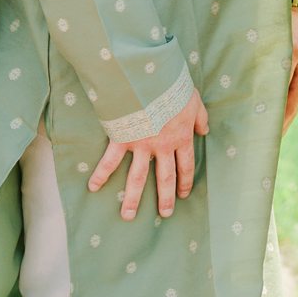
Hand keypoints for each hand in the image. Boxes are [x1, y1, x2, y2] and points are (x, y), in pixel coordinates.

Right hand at [89, 90, 208, 220]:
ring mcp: (142, 145)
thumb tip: (205, 131)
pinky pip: (110, 160)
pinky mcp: (123, 139)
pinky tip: (93, 187)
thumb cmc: (174, 88)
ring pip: (138, 177)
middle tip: (165, 214)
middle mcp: (162, 147)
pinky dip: (101, 174)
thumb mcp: (194, 101)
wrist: (152, 80)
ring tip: (128, 216)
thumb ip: (200, 118)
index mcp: (181, 137)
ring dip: (132, 198)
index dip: (185, 181)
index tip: (184, 195)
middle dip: (166, 197)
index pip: (186, 165)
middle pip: (165, 177)